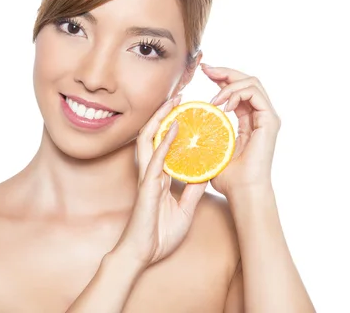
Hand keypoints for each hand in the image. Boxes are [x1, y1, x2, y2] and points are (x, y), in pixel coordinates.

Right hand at [113, 95, 207, 269]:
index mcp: (158, 177)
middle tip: (179, 95)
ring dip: (162, 118)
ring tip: (174, 100)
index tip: (186, 110)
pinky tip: (175, 126)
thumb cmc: (159, 234)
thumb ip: (193, 191)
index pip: (164, 144)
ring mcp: (147, 177)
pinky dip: (166, 141)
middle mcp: (151, 172)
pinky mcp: (147, 186)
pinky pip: (156, 159)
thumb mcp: (184, 209)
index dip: (173, 126)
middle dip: (165, 113)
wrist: (142, 255)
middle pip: (154, 134)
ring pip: (150, 139)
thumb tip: (206, 175)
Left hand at [201, 65, 281, 197]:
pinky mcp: (270, 121)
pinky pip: (255, 94)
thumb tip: (182, 123)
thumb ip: (204, 134)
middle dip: (225, 71)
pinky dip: (237, 94)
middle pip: (246, 80)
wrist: (242, 191)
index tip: (202, 72)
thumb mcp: (210, 149)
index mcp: (248, 120)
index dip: (221, 78)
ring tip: (213, 98)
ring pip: (252, 82)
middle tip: (205, 69)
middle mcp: (260, 116)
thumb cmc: (227, 177)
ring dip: (229, 84)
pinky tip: (223, 106)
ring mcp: (267, 118)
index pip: (237, 89)